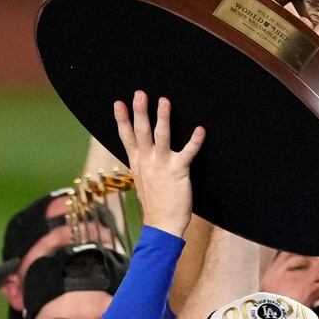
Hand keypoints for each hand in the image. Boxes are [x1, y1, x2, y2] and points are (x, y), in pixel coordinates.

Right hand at [113, 91, 203, 236]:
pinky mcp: (178, 172)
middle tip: (139, 93)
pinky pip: (188, 153)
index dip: (122, 119)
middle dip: (139, 111)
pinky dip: (195, 140)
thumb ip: (143, 165)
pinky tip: (200, 129)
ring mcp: (162, 166)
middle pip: (141, 132)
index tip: (118, 102)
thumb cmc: (155, 204)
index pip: (126, 137)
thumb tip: (143, 153)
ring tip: (164, 100)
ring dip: (163, 117)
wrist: (162, 224)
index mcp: (138, 162)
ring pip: (161, 136)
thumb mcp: (143, 181)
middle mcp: (147, 161)